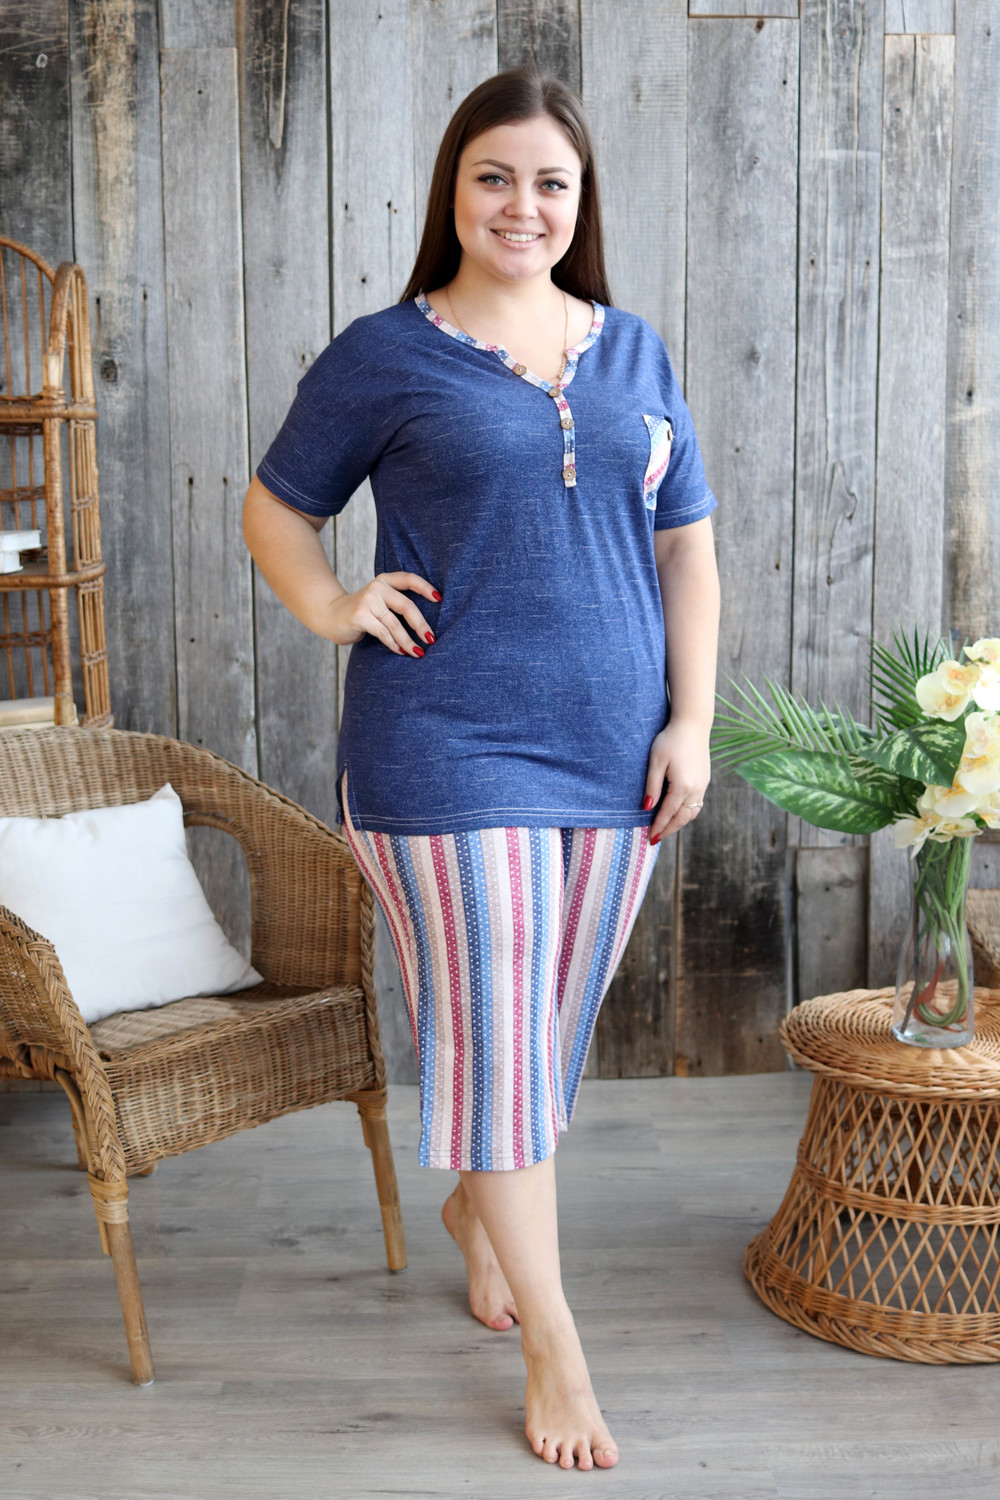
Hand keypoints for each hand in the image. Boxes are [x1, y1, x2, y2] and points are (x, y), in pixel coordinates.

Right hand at [324, 571, 440, 655]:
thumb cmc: (360, 612)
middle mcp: (376, 587)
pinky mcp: (360, 616)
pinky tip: (401, 652)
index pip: (409, 579)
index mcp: (384, 580)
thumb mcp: (378, 601)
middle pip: (406, 606)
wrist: (329, 615)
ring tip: (418, 652)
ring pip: (395, 624)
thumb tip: (425, 624)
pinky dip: (394, 645)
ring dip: (408, 641)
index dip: (425, 587)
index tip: (439, 599)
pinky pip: (383, 633)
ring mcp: (367, 601)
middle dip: (421, 625)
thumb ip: (395, 603)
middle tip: (431, 639)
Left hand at [643, 719, 710, 843]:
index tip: (650, 837)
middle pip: (682, 818)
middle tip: (656, 839)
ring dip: (679, 823)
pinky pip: (697, 804)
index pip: (668, 813)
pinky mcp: (705, 780)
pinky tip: (678, 813)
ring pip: (692, 813)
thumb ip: (652, 786)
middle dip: (669, 830)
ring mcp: (703, 785)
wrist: (692, 725)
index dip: (658, 826)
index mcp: (683, 786)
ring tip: (666, 829)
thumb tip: (647, 807)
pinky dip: (687, 813)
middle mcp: (696, 789)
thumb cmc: (670, 740)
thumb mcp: (656, 761)